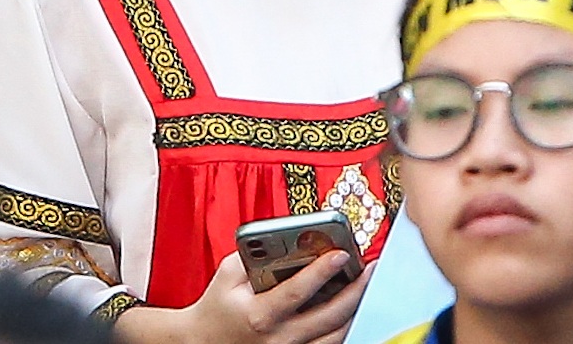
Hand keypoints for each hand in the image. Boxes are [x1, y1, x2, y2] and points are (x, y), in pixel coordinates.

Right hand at [177, 250, 370, 343]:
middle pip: (329, 316)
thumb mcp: (228, 274)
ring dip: (355, 309)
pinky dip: (343, 326)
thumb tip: (287, 239)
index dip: (321, 271)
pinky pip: (328, 343)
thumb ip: (254, 254)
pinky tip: (352, 307)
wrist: (203, 342)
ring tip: (366, 285)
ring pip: (335, 335)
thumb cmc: (217, 307)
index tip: (341, 253)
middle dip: (355, 290)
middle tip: (369, 268)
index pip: (297, 291)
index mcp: (259, 315)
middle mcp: (279, 337)